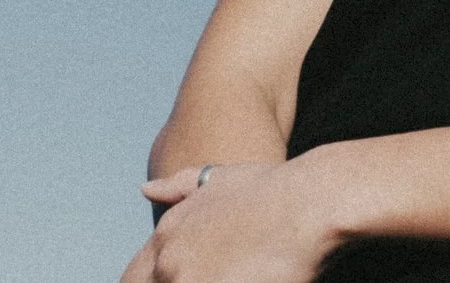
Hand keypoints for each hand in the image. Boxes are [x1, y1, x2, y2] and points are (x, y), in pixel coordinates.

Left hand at [125, 161, 337, 282]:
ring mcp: (189, 281)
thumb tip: (146, 188)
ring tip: (245, 272)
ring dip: (217, 282)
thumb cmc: (277, 188)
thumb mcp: (222, 177)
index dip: (162, 282)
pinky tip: (258, 279)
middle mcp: (171, 262)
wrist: (314, 200)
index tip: (196, 275)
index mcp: (167, 234)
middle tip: (228, 273)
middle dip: (190, 282)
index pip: (134, 280)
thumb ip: (180, 187)